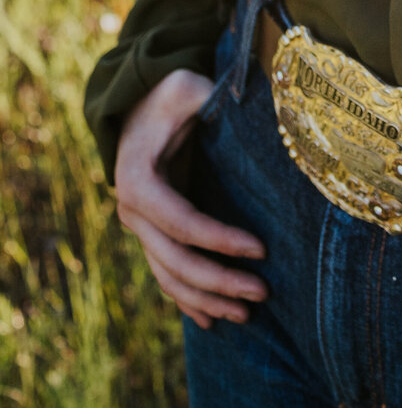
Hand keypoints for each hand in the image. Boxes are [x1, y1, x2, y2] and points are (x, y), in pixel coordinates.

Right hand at [114, 68, 268, 329]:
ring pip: (170, 277)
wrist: (139, 104)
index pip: (182, 223)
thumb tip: (248, 104)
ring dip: (206, 300)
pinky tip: (213, 320)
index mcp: (138, 181)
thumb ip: (207, 97)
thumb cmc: (170, 94)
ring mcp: (140, 228)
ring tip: (247, 315)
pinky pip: (167, 276)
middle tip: (262, 293)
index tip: (261, 249)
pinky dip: (188, 300)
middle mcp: (133, 212)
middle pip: (176, 261)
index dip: (219, 241)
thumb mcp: (186, 87)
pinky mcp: (151, 234)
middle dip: (218, 281)